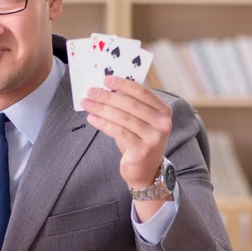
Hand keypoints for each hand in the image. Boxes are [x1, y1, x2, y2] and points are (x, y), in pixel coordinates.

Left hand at [80, 75, 172, 190]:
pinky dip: (102, 123)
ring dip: (101, 108)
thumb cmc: (139, 141)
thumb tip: (105, 88)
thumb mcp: (140, 122)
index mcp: (164, 111)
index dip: (123, 84)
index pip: (142, 92)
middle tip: (90, 91)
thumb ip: (130, 106)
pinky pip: (118, 132)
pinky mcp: (142, 150)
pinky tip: (91, 118)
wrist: (146, 171)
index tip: (106, 79)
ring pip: (122, 118)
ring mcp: (153, 138)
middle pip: (130, 104)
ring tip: (86, 103)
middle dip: (107, 96)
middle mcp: (162, 124)